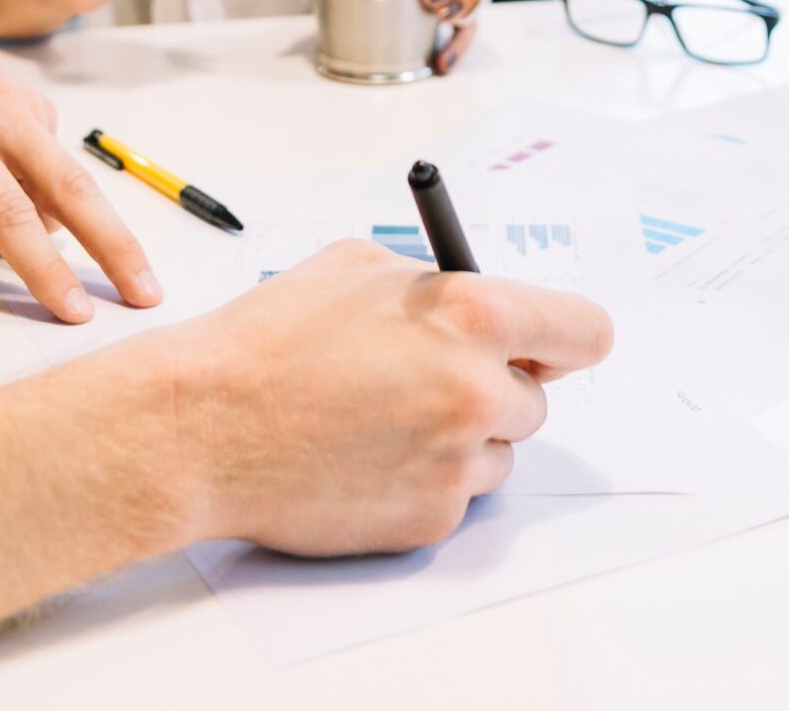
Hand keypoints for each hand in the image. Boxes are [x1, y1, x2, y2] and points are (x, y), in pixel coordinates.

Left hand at [0, 16, 158, 321]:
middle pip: (71, 190)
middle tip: (145, 297)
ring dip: (24, 229)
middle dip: (113, 247)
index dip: (40, 266)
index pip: (4, 210)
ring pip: (56, 190)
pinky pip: (50, 172)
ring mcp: (23, 106)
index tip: (73, 310)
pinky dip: (26, 200)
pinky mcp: (37, 105)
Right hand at [154, 241, 613, 554]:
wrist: (205, 428)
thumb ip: (438, 285)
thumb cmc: (269, 340)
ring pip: (499, 453)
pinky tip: (365, 457)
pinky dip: (423, 479)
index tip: (552, 345)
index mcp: (472, 316)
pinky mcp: (431, 520)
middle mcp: (478, 392)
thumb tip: (482, 307)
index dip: (566, 338)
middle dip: (492, 387)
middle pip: (535, 399)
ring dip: (460, 438)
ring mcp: (457, 464)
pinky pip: (456, 496)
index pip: (584, 332)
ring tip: (381, 419)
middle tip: (424, 379)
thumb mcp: (360, 268)